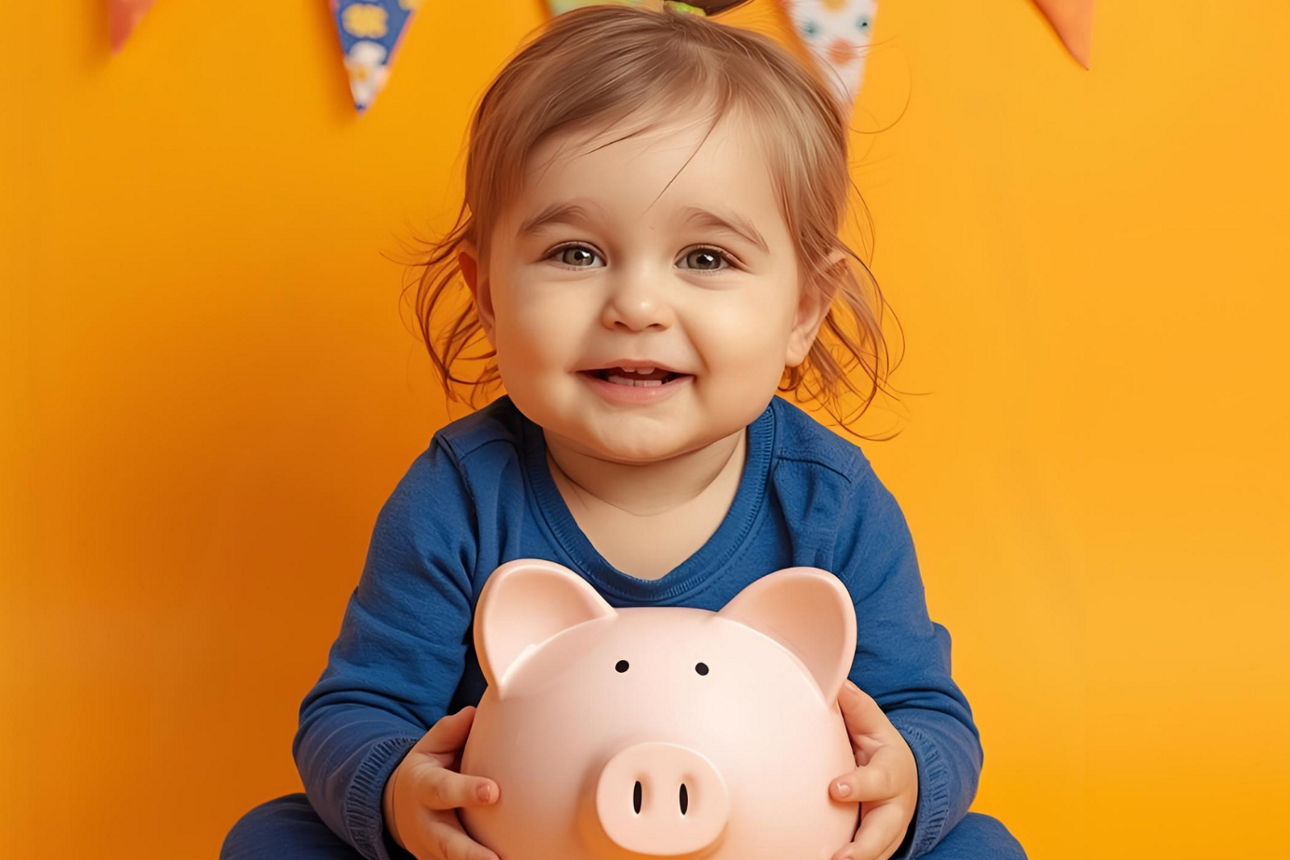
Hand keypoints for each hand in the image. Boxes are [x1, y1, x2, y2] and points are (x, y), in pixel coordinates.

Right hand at [383, 706, 501, 859]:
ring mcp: (430, 850)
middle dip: (469, 853)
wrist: (395, 806)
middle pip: (446, 842)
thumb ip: (451, 731)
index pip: (444, 789)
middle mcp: (425, 823)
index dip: (467, 791)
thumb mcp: (431, 746)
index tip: (493, 792)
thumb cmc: (428, 770)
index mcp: (424, 787)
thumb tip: (475, 713)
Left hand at [828, 681, 918, 859]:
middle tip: (840, 857)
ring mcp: (889, 833)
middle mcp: (895, 807)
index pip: (878, 780)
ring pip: (877, 853)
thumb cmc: (881, 750)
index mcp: (893, 772)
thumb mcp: (874, 725)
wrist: (908, 779)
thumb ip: (856, 706)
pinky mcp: (880, 849)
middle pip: (884, 832)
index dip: (859, 785)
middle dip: (864, 847)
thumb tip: (836, 681)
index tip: (834, 789)